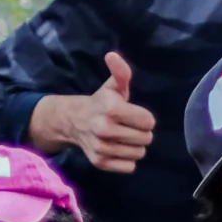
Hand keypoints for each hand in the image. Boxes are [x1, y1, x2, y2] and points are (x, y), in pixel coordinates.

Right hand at [26, 51, 154, 172]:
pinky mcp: (100, 162)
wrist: (73, 122)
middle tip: (128, 126)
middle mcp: (105, 130)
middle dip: (141, 132)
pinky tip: (118, 149)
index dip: (144, 118)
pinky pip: (129, 167)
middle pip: (146, 139)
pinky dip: (126, 160)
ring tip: (123, 137)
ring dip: (134, 146)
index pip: (149, 122)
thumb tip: (112, 55)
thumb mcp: (112, 86)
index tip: (133, 114)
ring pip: (139, 153)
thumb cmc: (101, 103)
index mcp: (112, 109)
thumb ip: (120, 72)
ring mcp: (102, 148)